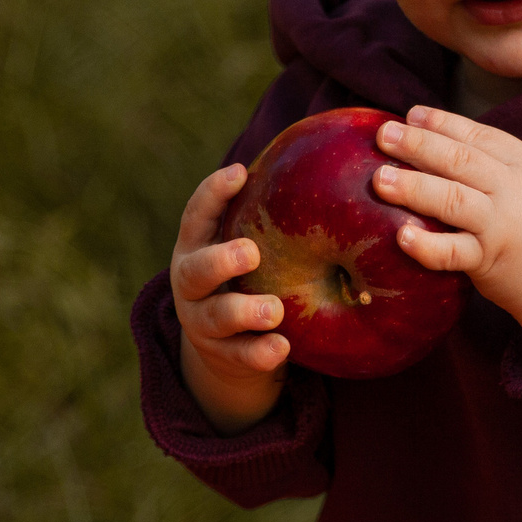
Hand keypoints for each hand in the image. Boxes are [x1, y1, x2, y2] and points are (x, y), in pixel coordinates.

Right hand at [168, 163, 288, 432]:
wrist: (228, 348)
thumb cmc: (251, 276)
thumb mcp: (252, 245)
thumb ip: (272, 216)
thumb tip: (330, 163)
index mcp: (197, 246)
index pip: (197, 215)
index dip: (214, 194)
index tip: (240, 172)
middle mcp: (191, 284)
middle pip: (196, 271)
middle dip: (221, 261)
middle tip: (250, 253)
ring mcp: (204, 323)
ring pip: (217, 318)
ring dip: (245, 312)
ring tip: (273, 311)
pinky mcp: (223, 358)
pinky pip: (241, 357)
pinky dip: (260, 353)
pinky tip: (282, 347)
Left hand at [373, 107, 521, 363]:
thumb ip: (494, 165)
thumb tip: (435, 141)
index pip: (477, 135)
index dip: (441, 123)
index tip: (409, 114)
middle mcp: (514, 189)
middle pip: (460, 159)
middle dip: (418, 145)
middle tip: (383, 135)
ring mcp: (502, 225)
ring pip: (453, 199)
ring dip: (414, 186)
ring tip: (380, 178)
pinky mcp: (491, 261)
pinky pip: (455, 252)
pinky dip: (427, 245)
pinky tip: (402, 236)